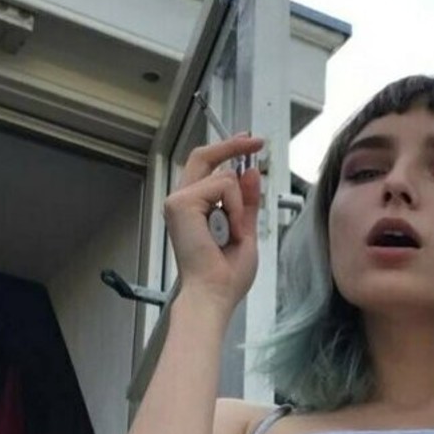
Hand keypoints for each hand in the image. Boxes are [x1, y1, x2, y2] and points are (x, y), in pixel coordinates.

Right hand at [162, 133, 265, 312]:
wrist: (214, 293)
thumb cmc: (225, 276)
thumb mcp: (245, 231)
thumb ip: (247, 202)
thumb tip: (249, 173)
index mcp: (194, 209)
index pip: (207, 168)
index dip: (226, 151)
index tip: (247, 143)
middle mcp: (182, 202)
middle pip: (204, 157)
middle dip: (232, 146)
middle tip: (255, 141)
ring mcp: (179, 201)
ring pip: (224, 176)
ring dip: (241, 204)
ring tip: (234, 233)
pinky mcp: (182, 204)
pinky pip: (223, 187)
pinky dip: (235, 209)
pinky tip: (228, 230)